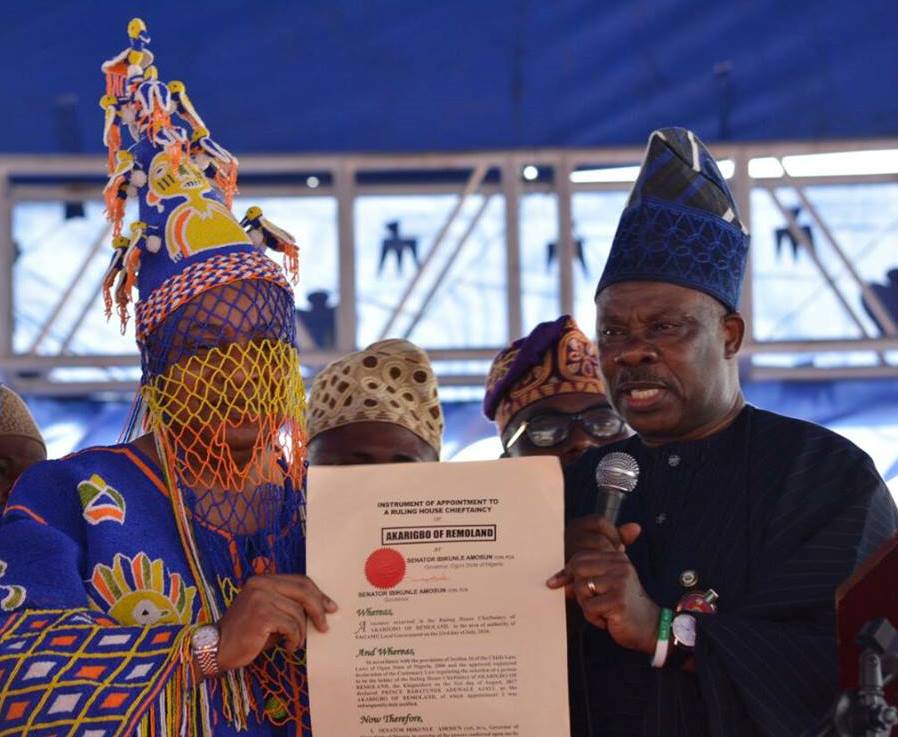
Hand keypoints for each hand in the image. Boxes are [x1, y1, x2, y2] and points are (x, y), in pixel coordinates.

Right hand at [216, 574, 336, 670]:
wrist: (217, 649)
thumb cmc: (247, 634)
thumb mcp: (269, 613)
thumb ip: (288, 605)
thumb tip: (321, 608)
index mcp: (263, 579)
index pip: (300, 581)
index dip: (318, 594)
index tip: (330, 607)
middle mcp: (261, 584)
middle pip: (303, 591)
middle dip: (318, 609)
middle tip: (325, 626)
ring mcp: (261, 598)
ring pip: (298, 613)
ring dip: (301, 632)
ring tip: (294, 643)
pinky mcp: (262, 615)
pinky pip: (291, 626)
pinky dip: (294, 639)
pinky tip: (288, 647)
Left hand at [548, 524, 658, 653]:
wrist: (650, 628)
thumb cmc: (623, 606)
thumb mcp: (604, 585)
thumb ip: (584, 577)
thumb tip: (553, 581)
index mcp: (617, 558)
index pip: (580, 558)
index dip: (565, 572)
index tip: (554, 583)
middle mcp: (620, 566)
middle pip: (577, 569)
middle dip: (578, 590)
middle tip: (591, 602)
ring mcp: (620, 582)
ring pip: (581, 588)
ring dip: (586, 606)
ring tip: (602, 611)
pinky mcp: (619, 600)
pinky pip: (589, 607)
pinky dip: (594, 618)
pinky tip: (608, 620)